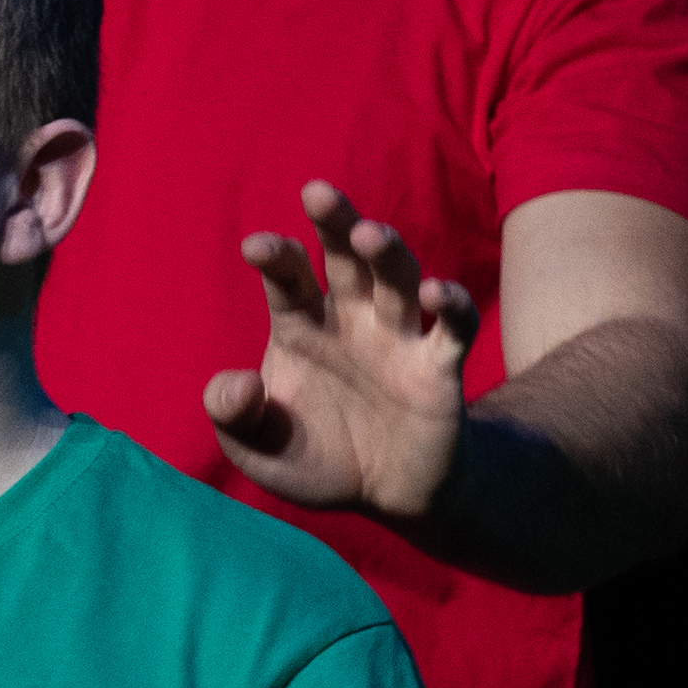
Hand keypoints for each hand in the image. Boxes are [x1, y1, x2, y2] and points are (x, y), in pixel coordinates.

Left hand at [203, 182, 474, 524]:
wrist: (385, 495)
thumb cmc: (315, 458)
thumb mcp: (256, 449)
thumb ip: (233, 417)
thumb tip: (235, 384)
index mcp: (301, 327)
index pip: (288, 279)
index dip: (275, 258)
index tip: (256, 245)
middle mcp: (351, 321)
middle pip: (345, 259)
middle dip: (333, 222)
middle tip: (317, 192)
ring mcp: (399, 339)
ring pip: (398, 278)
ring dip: (387, 252)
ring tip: (368, 233)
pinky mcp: (440, 368)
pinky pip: (454, 327)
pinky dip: (452, 304)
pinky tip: (437, 291)